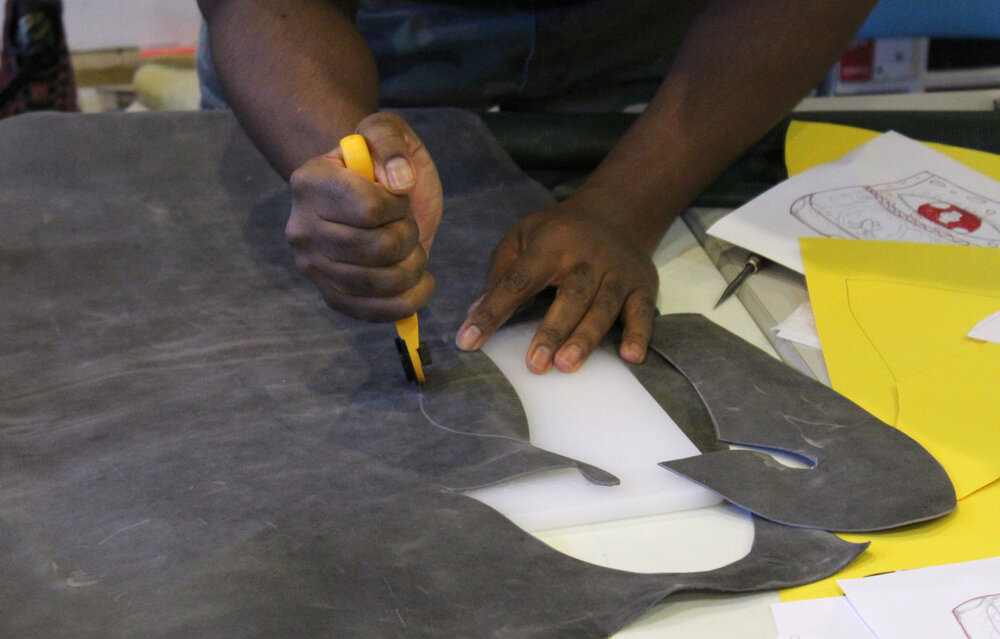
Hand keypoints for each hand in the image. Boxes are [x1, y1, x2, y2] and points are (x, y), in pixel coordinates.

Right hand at [285, 112, 442, 321]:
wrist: (366, 191)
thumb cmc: (378, 160)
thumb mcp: (387, 131)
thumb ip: (390, 141)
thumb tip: (400, 182)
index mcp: (310, 181)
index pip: (369, 209)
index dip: (398, 206)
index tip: (398, 195)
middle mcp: (301, 227)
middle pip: (378, 249)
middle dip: (409, 236)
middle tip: (408, 223)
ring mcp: (312, 266)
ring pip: (380, 283)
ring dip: (413, 267)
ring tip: (414, 249)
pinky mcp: (330, 295)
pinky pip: (371, 312)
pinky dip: (407, 303)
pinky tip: (420, 283)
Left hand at [455, 195, 658, 373]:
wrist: (616, 212)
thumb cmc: (558, 233)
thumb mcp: (522, 235)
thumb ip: (501, 272)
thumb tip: (476, 312)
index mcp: (550, 244)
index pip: (517, 281)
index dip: (493, 311)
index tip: (469, 341)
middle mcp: (586, 257)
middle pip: (570, 296)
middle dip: (552, 331)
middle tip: (535, 365)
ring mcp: (618, 271)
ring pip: (603, 307)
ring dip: (585, 337)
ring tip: (566, 365)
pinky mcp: (643, 285)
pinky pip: (642, 312)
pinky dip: (639, 334)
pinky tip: (631, 356)